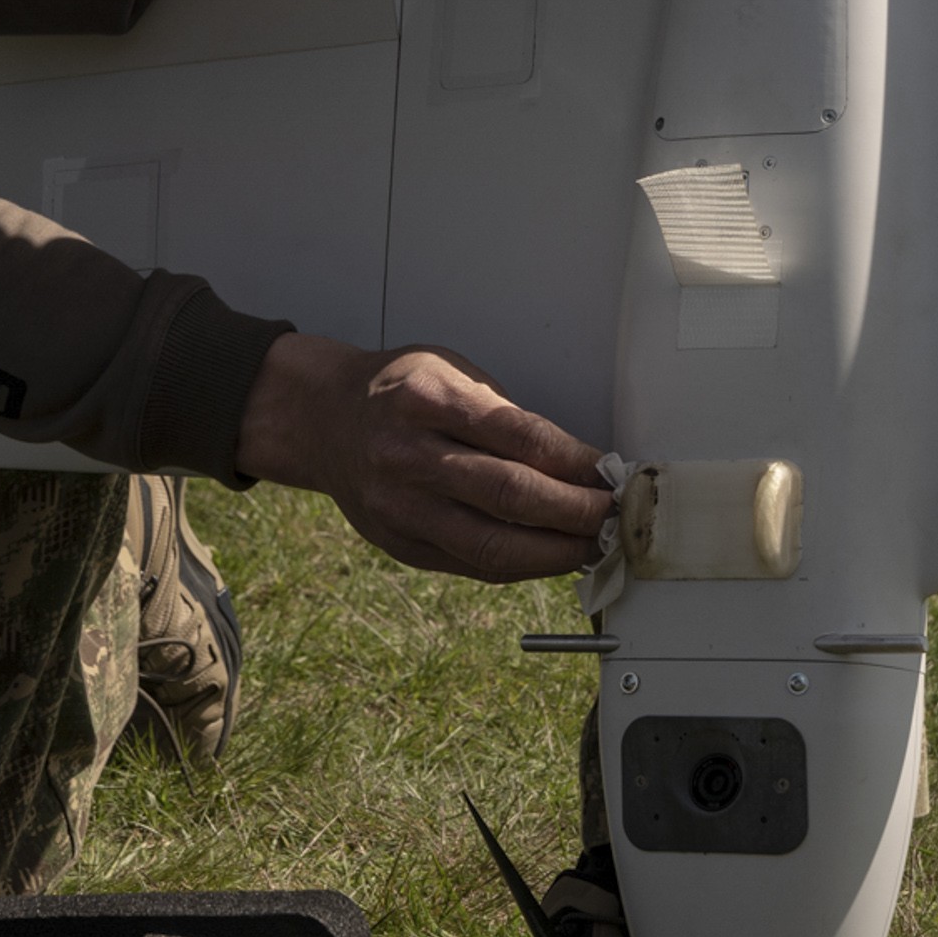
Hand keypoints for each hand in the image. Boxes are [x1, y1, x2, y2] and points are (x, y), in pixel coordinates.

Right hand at [239, 331, 614, 580]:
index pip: (518, 436)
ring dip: (555, 552)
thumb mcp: (451, 372)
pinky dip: (519, 565)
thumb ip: (506, 416)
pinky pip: (471, 564)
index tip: (610, 474)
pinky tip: (550, 558)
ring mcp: (400, 506)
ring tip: (593, 547)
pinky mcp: (399, 542)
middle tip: (615, 517)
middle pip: (510, 494)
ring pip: (491, 543)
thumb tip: (576, 465)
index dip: (574, 461)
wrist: (322, 419)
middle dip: (575, 512)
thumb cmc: (398, 390)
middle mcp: (408, 455)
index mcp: (427, 399)